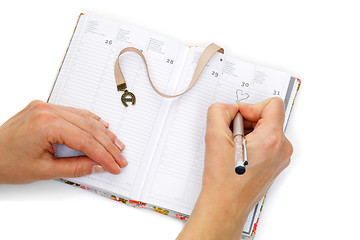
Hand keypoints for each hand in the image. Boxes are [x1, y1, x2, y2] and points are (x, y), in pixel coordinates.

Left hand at [0, 100, 126, 183]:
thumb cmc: (6, 162)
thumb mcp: (44, 171)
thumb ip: (76, 168)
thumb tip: (99, 165)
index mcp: (46, 124)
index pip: (85, 140)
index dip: (104, 155)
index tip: (115, 165)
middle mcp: (48, 110)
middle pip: (88, 127)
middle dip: (107, 145)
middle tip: (120, 157)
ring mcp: (46, 107)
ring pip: (84, 118)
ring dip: (102, 133)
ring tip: (116, 145)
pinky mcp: (46, 108)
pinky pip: (74, 113)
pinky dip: (90, 122)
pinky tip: (101, 127)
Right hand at [177, 98, 292, 239]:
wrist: (225, 206)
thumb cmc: (224, 181)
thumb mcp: (214, 137)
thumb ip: (219, 112)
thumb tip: (228, 108)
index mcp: (272, 139)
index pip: (273, 104)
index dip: (251, 107)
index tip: (238, 118)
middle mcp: (282, 148)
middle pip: (268, 118)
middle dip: (247, 122)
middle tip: (231, 137)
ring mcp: (280, 158)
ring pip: (266, 130)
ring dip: (248, 133)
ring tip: (233, 149)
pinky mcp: (275, 165)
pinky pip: (266, 144)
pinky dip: (251, 144)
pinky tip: (238, 156)